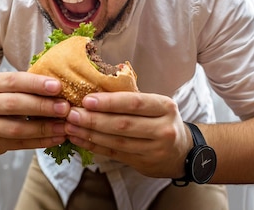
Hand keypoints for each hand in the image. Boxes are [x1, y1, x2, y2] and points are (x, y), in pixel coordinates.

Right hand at [0, 72, 69, 155]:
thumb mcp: (5, 88)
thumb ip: (27, 85)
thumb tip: (60, 86)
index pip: (13, 81)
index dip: (36, 84)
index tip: (57, 86)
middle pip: (14, 104)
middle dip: (42, 106)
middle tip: (65, 107)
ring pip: (17, 128)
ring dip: (44, 128)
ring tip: (64, 126)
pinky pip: (20, 144)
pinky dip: (41, 141)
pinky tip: (57, 138)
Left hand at [64, 92, 191, 177]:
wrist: (182, 151)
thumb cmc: (162, 121)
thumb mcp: (157, 106)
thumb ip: (132, 101)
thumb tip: (95, 89)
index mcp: (165, 107)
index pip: (135, 103)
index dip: (110, 102)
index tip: (87, 100)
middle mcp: (163, 128)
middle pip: (123, 124)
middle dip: (94, 119)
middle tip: (72, 114)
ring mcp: (155, 149)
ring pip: (117, 141)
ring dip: (90, 134)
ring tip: (71, 126)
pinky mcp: (144, 163)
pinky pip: (114, 154)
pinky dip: (95, 146)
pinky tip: (80, 139)